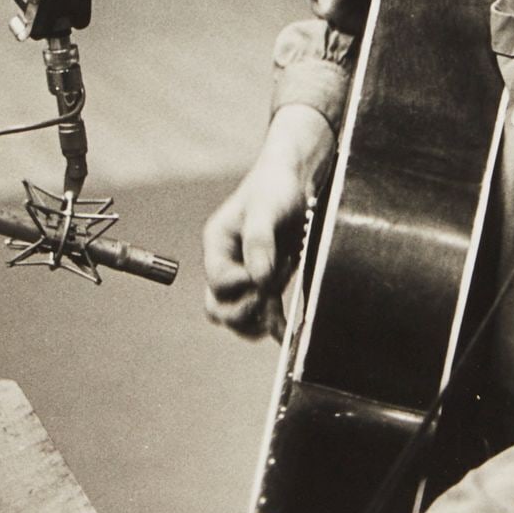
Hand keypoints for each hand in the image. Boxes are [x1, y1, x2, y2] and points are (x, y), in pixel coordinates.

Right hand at [201, 108, 333, 339]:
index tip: (267, 273)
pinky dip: (272, 324)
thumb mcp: (266, 209)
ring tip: (276, 319)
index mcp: (217, 245)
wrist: (296, 180)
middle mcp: (226, 264)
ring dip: (255, 322)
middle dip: (242, 311)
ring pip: (237, 316)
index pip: (219, 280)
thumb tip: (260, 280)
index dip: (242, 284)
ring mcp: (245, 276)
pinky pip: (263, 313)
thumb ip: (260, 242)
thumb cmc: (275, 188)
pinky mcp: (268, 282)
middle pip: (218, 308)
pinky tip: (286, 332)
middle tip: (268, 298)